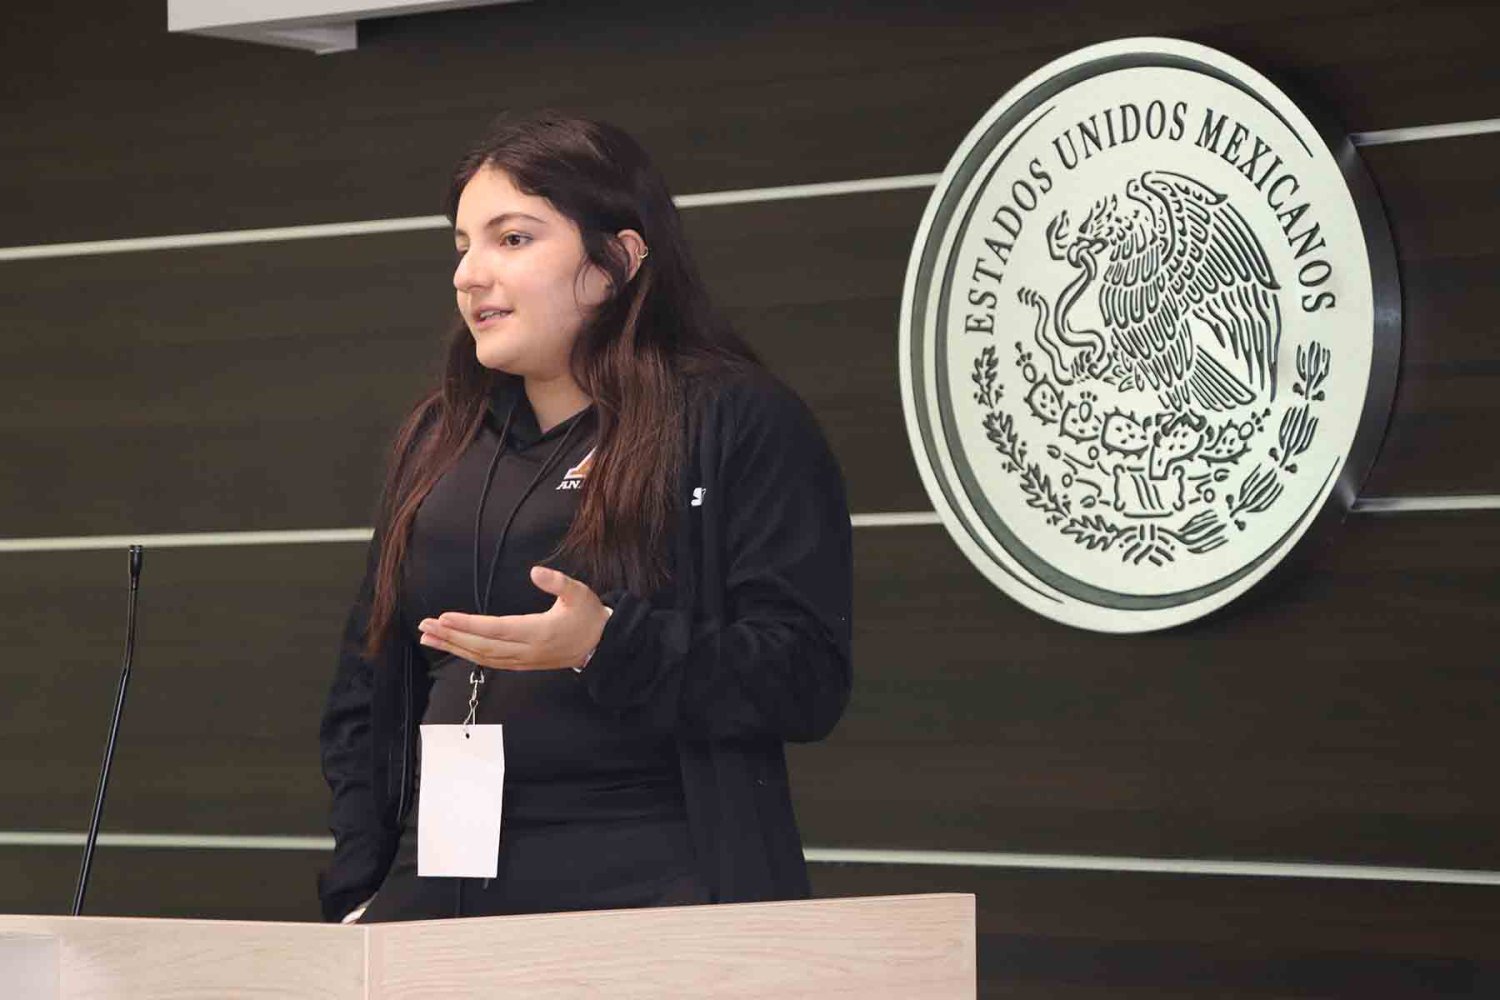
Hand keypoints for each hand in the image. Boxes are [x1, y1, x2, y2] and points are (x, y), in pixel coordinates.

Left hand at [417, 565, 610, 670]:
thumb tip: (535, 571)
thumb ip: (558, 582)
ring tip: (429, 637)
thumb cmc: (588, 616)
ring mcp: (522, 660)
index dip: (468, 625)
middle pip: (482, 646)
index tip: (444, 617)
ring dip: (454, 647)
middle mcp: (526, 650)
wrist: (600, 645)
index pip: (496, 629)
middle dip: (452, 636)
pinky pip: (489, 662)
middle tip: (426, 626)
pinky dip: (468, 655)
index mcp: (538, 632)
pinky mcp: (521, 664)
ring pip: (482, 657)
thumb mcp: (579, 593)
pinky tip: (453, 647)